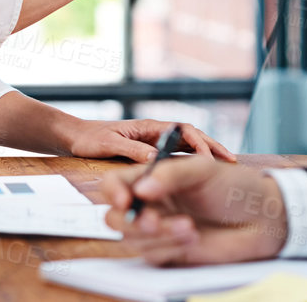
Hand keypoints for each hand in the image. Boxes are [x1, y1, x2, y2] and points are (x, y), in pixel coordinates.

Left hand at [61, 118, 235, 163]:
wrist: (73, 137)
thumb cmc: (89, 139)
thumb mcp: (110, 145)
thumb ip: (132, 150)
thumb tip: (156, 160)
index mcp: (149, 127)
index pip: (184, 131)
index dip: (202, 144)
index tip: (213, 159)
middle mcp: (154, 134)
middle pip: (191, 138)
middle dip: (213, 148)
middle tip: (233, 162)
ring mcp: (152, 143)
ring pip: (185, 148)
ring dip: (205, 156)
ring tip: (226, 169)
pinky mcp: (148, 154)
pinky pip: (175, 158)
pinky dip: (190, 165)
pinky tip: (199, 178)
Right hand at [100, 156, 287, 264]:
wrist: (261, 218)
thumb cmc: (234, 186)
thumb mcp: (203, 170)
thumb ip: (170, 175)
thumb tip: (140, 190)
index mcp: (153, 177)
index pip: (117, 183)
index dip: (113, 192)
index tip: (125, 201)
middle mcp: (152, 203)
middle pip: (115, 216)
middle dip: (131, 221)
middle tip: (154, 221)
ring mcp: (160, 229)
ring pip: (133, 239)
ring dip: (158, 235)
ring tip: (189, 227)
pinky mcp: (171, 252)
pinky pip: (152, 255)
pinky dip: (169, 247)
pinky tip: (192, 236)